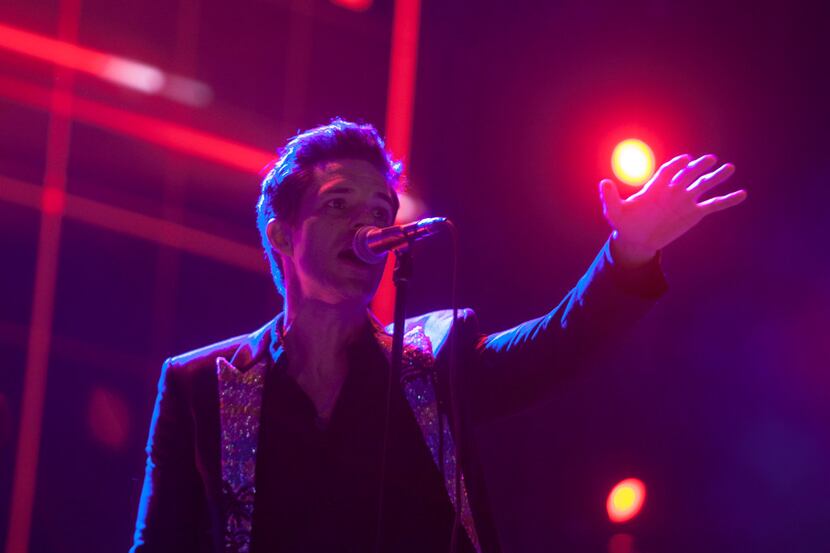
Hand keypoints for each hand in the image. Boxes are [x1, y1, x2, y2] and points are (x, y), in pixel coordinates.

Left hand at [599, 154, 747, 266]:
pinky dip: (727, 200)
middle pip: (688, 174)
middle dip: (698, 166)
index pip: (668, 171)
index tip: (684, 161)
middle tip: (710, 159)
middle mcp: (673, 189)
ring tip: (730, 168)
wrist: (637, 238)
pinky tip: (742, 194)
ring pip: (703, 185)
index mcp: (656, 185)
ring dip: (716, 177)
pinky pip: (713, 204)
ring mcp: (685, 199)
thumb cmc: (625, 222)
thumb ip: (610, 197)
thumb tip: (603, 183)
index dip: (676, 166)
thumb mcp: (614, 211)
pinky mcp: (694, 212)